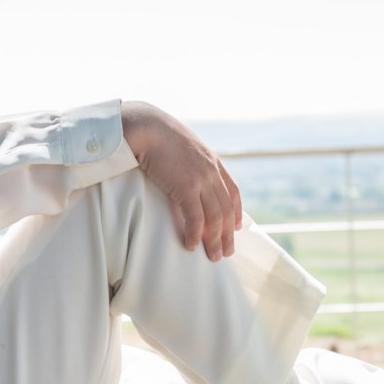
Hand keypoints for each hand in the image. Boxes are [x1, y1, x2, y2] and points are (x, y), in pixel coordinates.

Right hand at [121, 100, 242, 259]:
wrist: (147, 126)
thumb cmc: (157, 134)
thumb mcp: (181, 145)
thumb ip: (188, 160)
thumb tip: (181, 171)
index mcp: (212, 161)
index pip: (232, 191)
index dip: (236, 211)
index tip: (235, 228)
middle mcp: (211, 171)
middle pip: (226, 209)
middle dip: (227, 234)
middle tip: (226, 253)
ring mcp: (201, 179)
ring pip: (215, 216)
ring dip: (214, 239)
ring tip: (213, 256)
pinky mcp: (186, 187)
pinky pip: (195, 217)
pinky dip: (196, 234)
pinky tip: (192, 245)